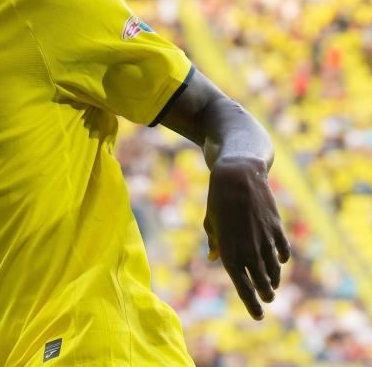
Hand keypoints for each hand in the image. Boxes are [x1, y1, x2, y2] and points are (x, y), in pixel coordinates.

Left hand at [204, 157, 291, 319]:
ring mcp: (265, 242)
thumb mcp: (211, 224)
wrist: (237, 178)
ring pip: (274, 269)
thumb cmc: (217, 201)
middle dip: (265, 294)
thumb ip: (215, 243)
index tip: (258, 316)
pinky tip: (279, 262)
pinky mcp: (277, 230)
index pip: (243, 288)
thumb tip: (214, 258)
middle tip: (267, 299)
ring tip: (272, 285)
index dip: (251, 303)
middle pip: (261, 283)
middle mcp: (249, 252)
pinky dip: (281, 259)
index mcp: (229, 254)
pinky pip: (283, 252)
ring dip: (273, 279)